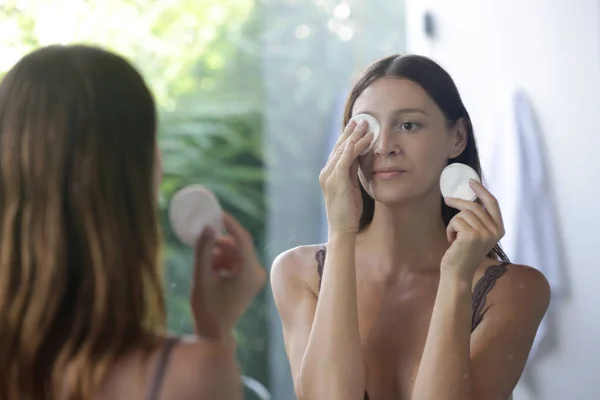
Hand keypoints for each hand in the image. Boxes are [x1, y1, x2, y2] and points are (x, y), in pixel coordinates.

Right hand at [191, 212, 266, 341]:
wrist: (216, 331)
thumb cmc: (207, 308)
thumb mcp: (201, 277)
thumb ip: (204, 251)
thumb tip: (208, 228)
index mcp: (248, 272)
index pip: (242, 239)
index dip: (230, 223)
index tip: (217, 213)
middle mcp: (257, 272)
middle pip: (238, 245)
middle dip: (219, 245)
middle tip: (203, 245)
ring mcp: (255, 276)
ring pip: (236, 252)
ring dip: (220, 254)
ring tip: (206, 266)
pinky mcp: (250, 279)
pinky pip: (237, 261)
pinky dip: (224, 261)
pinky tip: (212, 271)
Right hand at [319, 119, 373, 235]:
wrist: (341, 228)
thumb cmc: (348, 211)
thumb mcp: (351, 187)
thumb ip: (352, 172)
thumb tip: (359, 158)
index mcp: (329, 174)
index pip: (339, 151)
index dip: (348, 137)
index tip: (357, 126)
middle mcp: (326, 172)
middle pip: (339, 147)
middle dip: (350, 132)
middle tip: (361, 120)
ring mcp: (329, 177)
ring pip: (342, 151)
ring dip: (354, 137)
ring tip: (365, 127)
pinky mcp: (336, 182)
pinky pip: (343, 161)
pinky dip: (351, 150)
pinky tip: (357, 140)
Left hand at [441, 180, 504, 279]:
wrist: (458, 273)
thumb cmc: (464, 253)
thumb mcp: (477, 234)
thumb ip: (479, 219)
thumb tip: (470, 198)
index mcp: (499, 229)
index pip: (493, 203)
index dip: (482, 190)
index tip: (471, 181)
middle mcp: (495, 231)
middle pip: (475, 205)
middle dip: (458, 202)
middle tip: (447, 200)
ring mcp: (485, 233)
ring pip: (464, 213)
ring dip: (454, 222)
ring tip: (453, 236)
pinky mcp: (472, 235)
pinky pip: (456, 221)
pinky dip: (450, 229)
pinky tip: (451, 241)